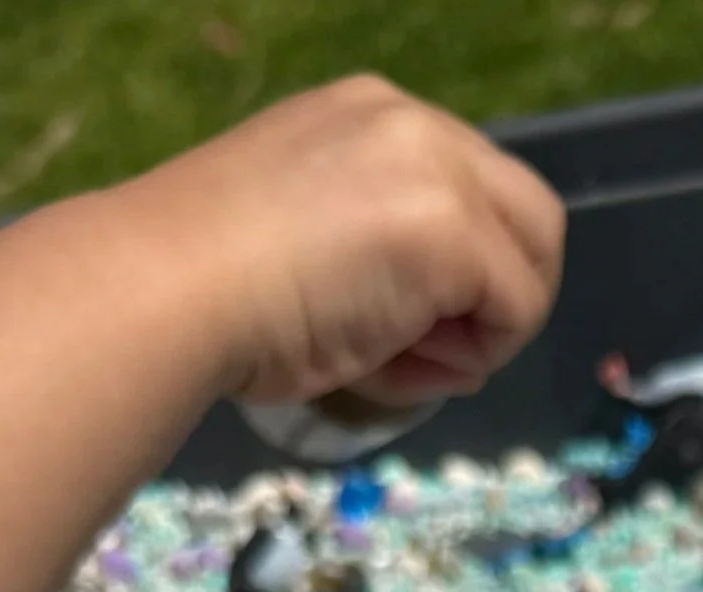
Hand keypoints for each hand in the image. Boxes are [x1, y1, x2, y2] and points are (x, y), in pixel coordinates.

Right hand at [118, 77, 562, 408]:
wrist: (168, 287)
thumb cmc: (216, 285)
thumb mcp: (315, 242)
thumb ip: (388, 258)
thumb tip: (454, 335)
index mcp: (372, 118)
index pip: (473, 189)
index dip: (465, 271)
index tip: (410, 321)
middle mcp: (413, 125)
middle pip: (528, 215)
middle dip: (504, 296)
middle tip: (441, 350)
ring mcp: (439, 171)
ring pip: (533, 260)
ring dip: (490, 329)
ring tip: (408, 360)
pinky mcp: (455, 232)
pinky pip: (518, 309)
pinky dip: (480, 354)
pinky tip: (406, 363)